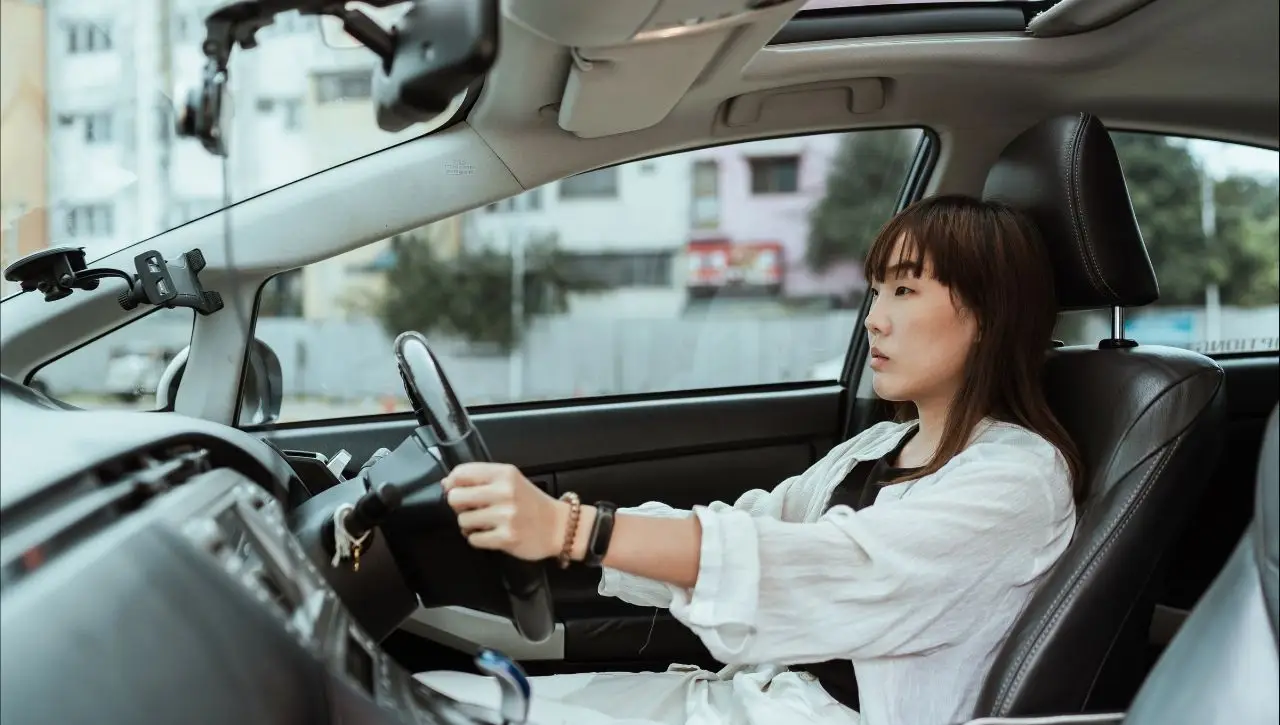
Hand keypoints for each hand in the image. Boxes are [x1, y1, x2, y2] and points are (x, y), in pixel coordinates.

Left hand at [441, 462, 570, 561]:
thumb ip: (481, 479)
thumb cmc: (533, 504)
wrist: (560, 527)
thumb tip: (446, 483)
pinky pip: (474, 540)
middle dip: (459, 507)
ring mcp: (506, 516)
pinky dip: (479, 540)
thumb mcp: (511, 481)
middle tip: (472, 510)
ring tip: (485, 524)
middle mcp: (504, 492)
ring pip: (462, 521)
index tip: (457, 490)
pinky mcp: (506, 537)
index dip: (452, 484)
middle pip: (455, 497)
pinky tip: (492, 535)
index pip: (461, 473)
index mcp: (504, 473)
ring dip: (469, 526)